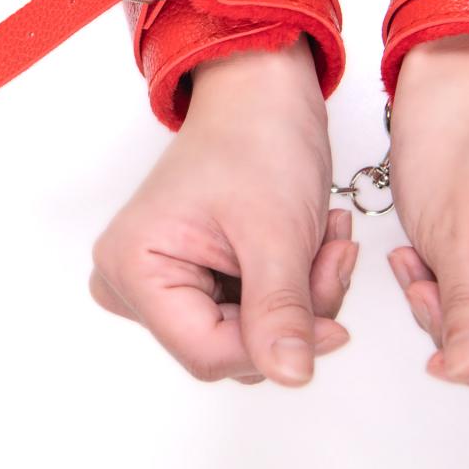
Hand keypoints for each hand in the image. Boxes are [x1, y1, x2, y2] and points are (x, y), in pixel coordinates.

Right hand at [89, 34, 358, 385]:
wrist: (265, 91)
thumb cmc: (258, 137)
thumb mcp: (275, 231)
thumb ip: (281, 311)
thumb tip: (292, 377)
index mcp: (134, 267)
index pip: (208, 352)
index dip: (275, 347)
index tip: (334, 330)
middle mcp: (138, 280)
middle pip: (231, 343)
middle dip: (296, 306)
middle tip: (333, 252)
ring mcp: (170, 276)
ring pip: (251, 328)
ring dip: (304, 289)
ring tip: (329, 233)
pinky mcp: (202, 270)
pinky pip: (256, 304)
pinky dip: (298, 277)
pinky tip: (318, 235)